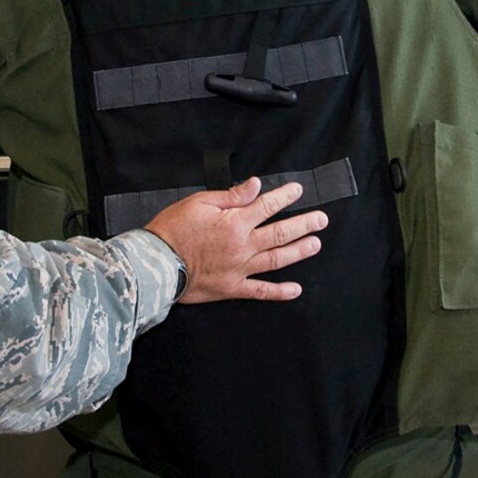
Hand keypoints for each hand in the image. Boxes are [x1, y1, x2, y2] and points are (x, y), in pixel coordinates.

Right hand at [144, 178, 327, 303]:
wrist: (155, 263)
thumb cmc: (173, 230)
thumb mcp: (199, 202)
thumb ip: (230, 196)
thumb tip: (255, 185)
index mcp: (235, 222)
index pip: (267, 206)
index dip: (285, 197)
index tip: (298, 191)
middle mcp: (242, 246)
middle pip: (280, 233)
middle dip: (304, 224)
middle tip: (321, 220)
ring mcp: (240, 269)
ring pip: (277, 260)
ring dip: (299, 252)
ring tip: (315, 244)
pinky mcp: (232, 288)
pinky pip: (261, 291)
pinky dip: (280, 292)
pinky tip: (296, 290)